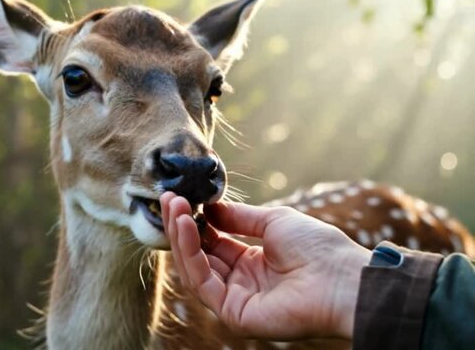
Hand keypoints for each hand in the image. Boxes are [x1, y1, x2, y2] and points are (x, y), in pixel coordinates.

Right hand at [160, 193, 370, 339]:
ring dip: (181, 236)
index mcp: (252, 263)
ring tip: (175, 207)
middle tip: (169, 198)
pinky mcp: (232, 313)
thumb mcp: (274, 221)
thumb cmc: (318, 247)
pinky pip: (202, 282)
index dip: (196, 221)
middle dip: (182, 226)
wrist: (341, 278)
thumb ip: (239, 217)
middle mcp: (240, 282)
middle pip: (199, 255)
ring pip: (195, 268)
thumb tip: (210, 207)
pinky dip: (190, 253)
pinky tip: (187, 225)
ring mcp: (235, 299)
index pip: (213, 242)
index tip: (181, 197)